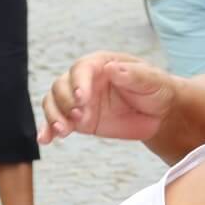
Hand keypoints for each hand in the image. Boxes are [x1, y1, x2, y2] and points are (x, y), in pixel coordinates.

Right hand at [39, 52, 177, 143]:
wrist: (159, 113)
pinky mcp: (78, 120)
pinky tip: (45, 140)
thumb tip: (112, 68)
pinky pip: (57, 122)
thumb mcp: (151, 80)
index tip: (82, 98)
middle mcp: (85, 80)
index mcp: (101, 64)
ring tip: (63, 131)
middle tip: (78, 118)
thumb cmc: (156, 89)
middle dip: (65, 102)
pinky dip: (48, 130)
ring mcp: (79, 100)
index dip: (79, 83)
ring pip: (54, 103)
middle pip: (61, 86)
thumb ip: (133, 75)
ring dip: (54, 117)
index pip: (81, 69)